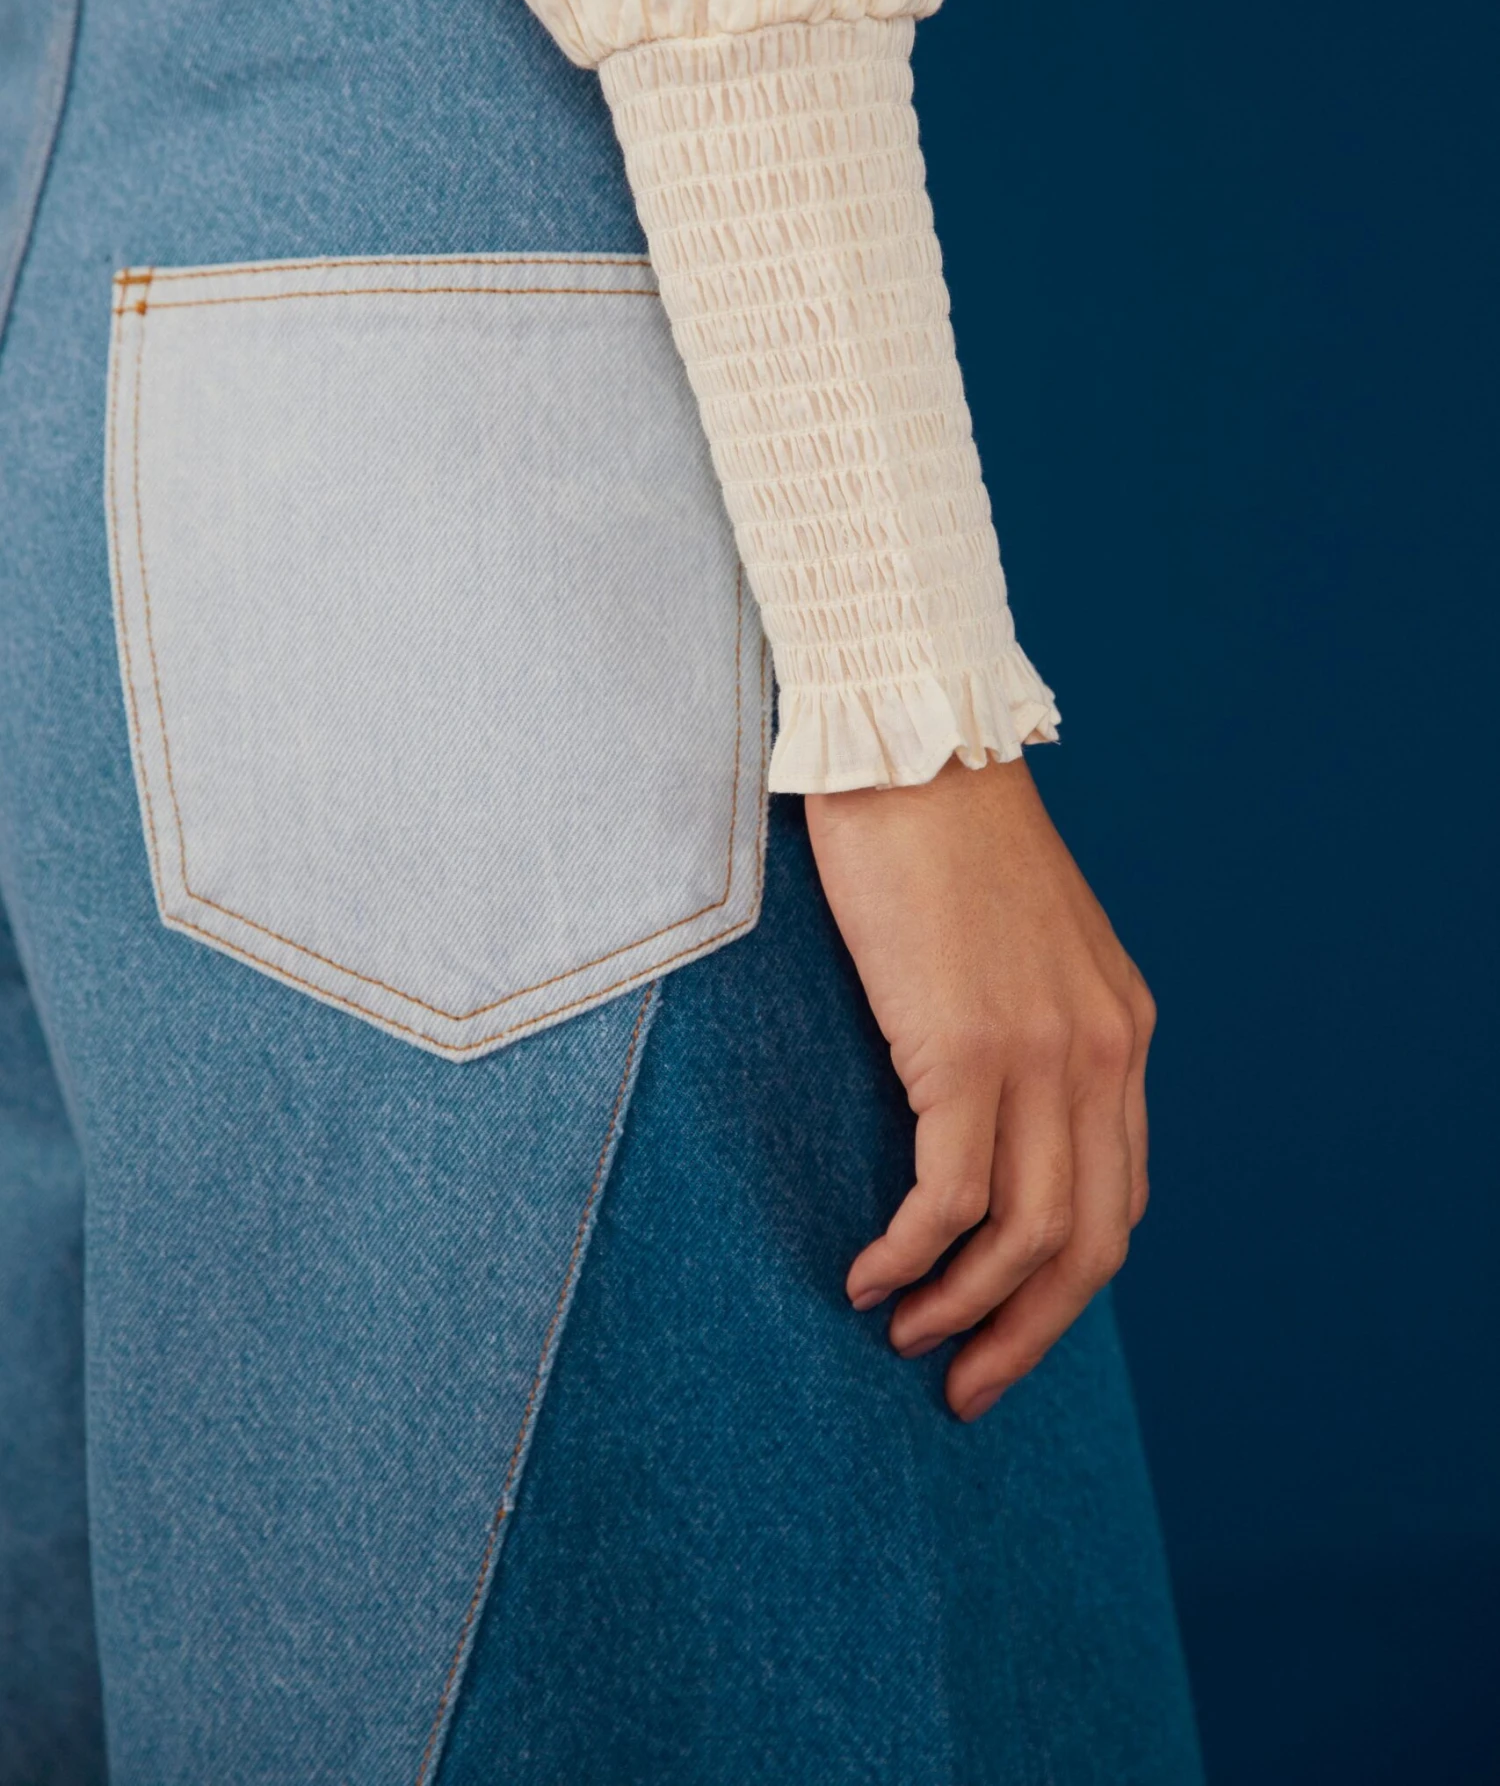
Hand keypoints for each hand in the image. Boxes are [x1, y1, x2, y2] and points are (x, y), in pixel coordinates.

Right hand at [804, 753, 1153, 1421]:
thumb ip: (1031, 1028)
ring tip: (905, 1336)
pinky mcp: (967, 1046)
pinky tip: (869, 1274)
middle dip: (1030, 1335)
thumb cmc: (942, 840)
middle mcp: (1100, 1051)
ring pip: (1026, 1235)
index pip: (1117, 1197)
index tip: (1002, 1327)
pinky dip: (912, 1255)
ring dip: (965, 1309)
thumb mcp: (1024, 946)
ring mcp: (1041, 1052)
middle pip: (1090, 1243)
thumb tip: (980, 1120)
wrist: (913, 749)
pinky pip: (949, 1195)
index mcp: (1120, 1031)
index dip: (1062, 1285)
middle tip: (966, 1387)